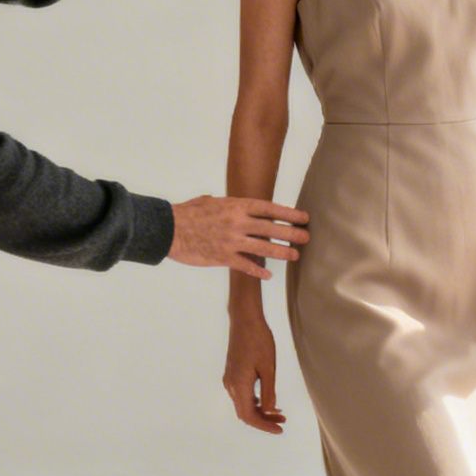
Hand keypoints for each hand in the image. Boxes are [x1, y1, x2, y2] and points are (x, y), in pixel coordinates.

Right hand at [168, 196, 308, 277]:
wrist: (168, 229)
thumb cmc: (188, 213)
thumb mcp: (211, 201)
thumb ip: (229, 205)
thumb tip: (240, 207)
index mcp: (236, 206)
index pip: (269, 209)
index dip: (289, 213)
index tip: (303, 217)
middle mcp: (237, 223)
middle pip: (271, 228)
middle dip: (292, 233)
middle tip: (307, 237)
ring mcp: (231, 241)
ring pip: (263, 248)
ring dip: (281, 252)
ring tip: (295, 255)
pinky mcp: (222, 257)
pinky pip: (245, 266)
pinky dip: (257, 271)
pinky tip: (268, 274)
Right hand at [224, 313, 285, 433]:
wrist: (245, 320)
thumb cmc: (259, 341)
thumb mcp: (268, 367)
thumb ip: (268, 391)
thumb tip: (269, 411)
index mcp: (239, 385)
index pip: (249, 415)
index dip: (264, 425)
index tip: (279, 429)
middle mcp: (231, 385)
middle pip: (245, 413)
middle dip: (263, 420)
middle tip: (282, 422)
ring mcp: (230, 379)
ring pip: (243, 404)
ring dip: (260, 411)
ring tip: (279, 413)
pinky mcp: (233, 373)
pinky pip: (242, 395)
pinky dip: (255, 401)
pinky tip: (269, 400)